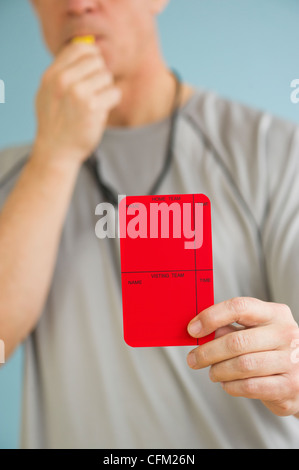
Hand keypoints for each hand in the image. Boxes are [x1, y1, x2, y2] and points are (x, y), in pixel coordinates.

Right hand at [34, 40, 121, 165]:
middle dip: (99, 76)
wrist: (57, 151)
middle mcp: (64, 81)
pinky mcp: (94, 107)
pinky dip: (112, 102)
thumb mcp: (48, 92)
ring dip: (106, 90)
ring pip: (107, 77)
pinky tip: (101, 111)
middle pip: (97, 61)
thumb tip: (88, 47)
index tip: (92, 70)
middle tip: (93, 93)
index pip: (79, 48)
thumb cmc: (55, 123)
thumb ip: (63, 70)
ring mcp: (79, 93)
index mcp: (52, 74)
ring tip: (95, 105)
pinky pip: (115, 93)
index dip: (91, 57)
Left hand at [186, 297, 298, 416]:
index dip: (211, 317)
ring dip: (219, 371)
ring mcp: (291, 360)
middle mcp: (286, 333)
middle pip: (237, 341)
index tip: (193, 329)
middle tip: (193, 359)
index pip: (239, 307)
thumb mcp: (254, 331)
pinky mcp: (289, 386)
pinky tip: (227, 383)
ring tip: (213, 372)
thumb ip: (230, 328)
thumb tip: (200, 330)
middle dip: (208, 352)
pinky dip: (232, 386)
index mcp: (275, 313)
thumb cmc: (270, 349)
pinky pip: (250, 386)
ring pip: (242, 365)